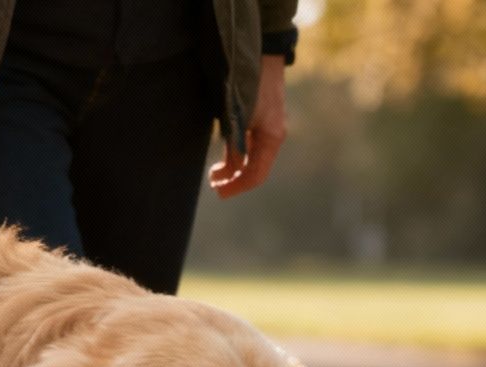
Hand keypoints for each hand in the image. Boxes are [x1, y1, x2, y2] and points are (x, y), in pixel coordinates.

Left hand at [210, 54, 287, 198]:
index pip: (256, 175)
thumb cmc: (250, 85)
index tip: (219, 192)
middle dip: (233, 180)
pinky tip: (223, 158)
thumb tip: (228, 170)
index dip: (237, 187)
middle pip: (253, 170)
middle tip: (214, 184)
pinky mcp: (258, 121)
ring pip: (249, 159)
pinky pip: (248, 147)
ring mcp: (265, 130)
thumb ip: (234, 145)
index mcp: (272, 138)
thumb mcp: (238, 118)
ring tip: (215, 174)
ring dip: (232, 169)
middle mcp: (271, 137)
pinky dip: (235, 156)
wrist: (261, 55)